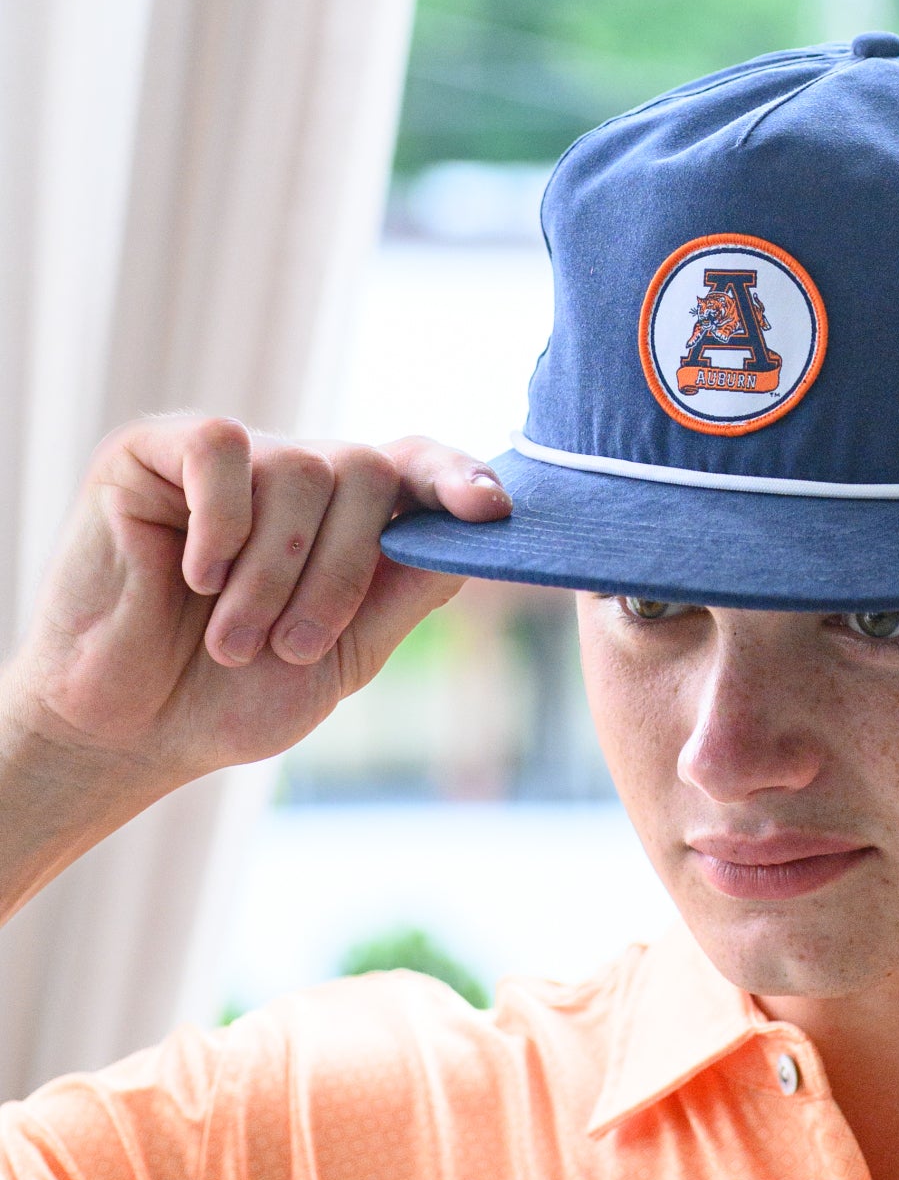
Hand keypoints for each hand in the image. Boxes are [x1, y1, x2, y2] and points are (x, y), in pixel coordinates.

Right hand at [2, 417, 510, 793]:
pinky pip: (221, 447)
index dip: (458, 477)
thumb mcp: (342, 657)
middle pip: (365, 471)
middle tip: (290, 645)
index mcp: (345, 520)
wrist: (127, 732)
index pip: (415, 467)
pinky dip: (221, 521)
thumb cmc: (230, 699)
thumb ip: (404, 594)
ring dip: (273, 573)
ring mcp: (226, 460)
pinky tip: (194, 575)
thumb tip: (475, 535)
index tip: (490, 510)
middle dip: (342, 571)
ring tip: (232, 639)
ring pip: (298, 470)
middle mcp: (292, 475)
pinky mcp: (152, 451)